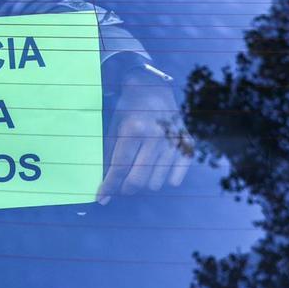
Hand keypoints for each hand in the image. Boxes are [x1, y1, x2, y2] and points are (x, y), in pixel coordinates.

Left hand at [97, 77, 192, 203]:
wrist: (153, 89)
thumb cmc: (128, 109)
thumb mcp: (114, 127)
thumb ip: (109, 155)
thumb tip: (104, 185)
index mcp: (134, 130)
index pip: (119, 168)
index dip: (108, 186)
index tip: (101, 198)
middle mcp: (156, 137)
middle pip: (138, 180)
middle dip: (126, 187)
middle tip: (123, 184)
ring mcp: (174, 141)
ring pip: (156, 183)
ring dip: (145, 181)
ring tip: (141, 166)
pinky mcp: (187, 145)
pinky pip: (176, 178)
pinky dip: (166, 178)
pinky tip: (158, 165)